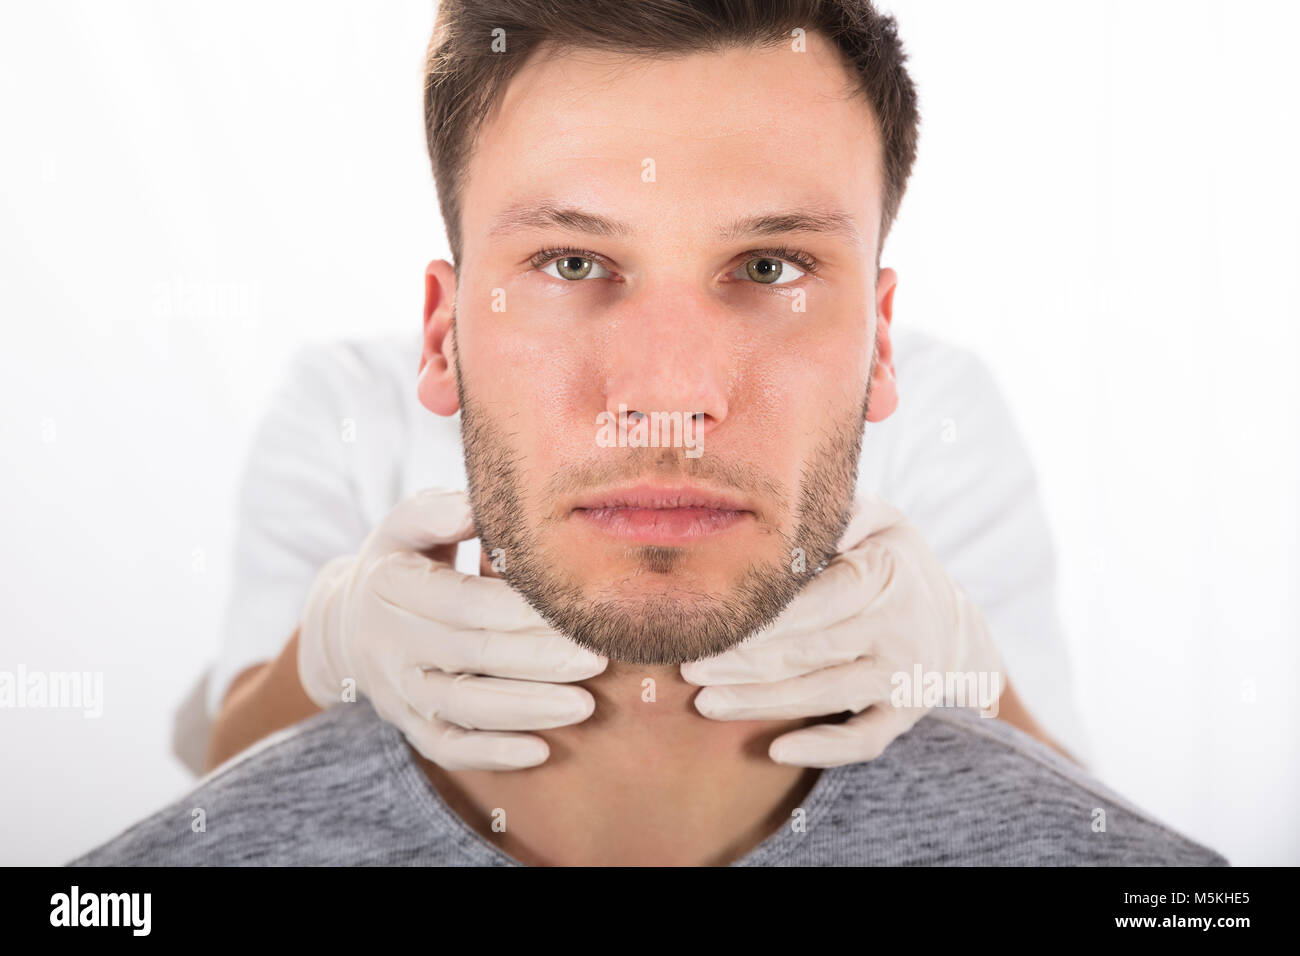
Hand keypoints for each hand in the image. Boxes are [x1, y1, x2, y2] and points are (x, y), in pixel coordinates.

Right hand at [296, 487, 605, 769]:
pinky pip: (448, 748)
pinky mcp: (408, 724)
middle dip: (540, 659)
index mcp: (391, 585)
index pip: (463, 602)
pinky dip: (492, 754)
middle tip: (597, 657)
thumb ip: (442, 511)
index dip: (520, 609)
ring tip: (585, 705)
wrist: (351, 619)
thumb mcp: (409, 524)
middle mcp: (389, 643)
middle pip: (472, 656)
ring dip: (527, 710)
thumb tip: (480, 505)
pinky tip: (541, 752)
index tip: (572, 606)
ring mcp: (398, 690)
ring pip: (464, 708)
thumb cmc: (404, 559)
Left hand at [681, 494, 1003, 767]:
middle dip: (745, 664)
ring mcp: (901, 676)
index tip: (714, 625)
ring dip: (761, 703)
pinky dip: (822, 750)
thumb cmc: (893, 562)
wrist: (954, 623)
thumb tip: (779, 509)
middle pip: (810, 652)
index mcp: (884, 575)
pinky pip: (863, 741)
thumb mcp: (878, 520)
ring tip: (706, 703)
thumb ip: (834, 515)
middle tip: (691, 669)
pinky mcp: (903, 714)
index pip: (817, 601)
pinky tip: (775, 750)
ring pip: (824, 696)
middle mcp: (897, 629)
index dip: (764, 620)